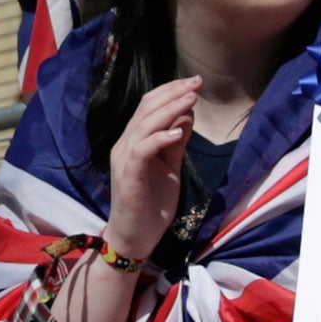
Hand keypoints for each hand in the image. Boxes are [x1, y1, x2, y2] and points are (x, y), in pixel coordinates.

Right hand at [102, 78, 199, 261]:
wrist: (135, 238)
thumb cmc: (151, 204)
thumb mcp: (170, 168)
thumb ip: (176, 142)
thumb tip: (188, 114)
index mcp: (133, 141)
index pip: (148, 106)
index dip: (170, 91)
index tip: (194, 83)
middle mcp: (124, 145)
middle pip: (145, 108)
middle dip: (173, 93)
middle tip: (196, 83)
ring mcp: (124, 160)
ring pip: (143, 125)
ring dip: (169, 110)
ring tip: (191, 100)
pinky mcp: (127, 177)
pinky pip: (141, 151)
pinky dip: (158, 138)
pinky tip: (177, 132)